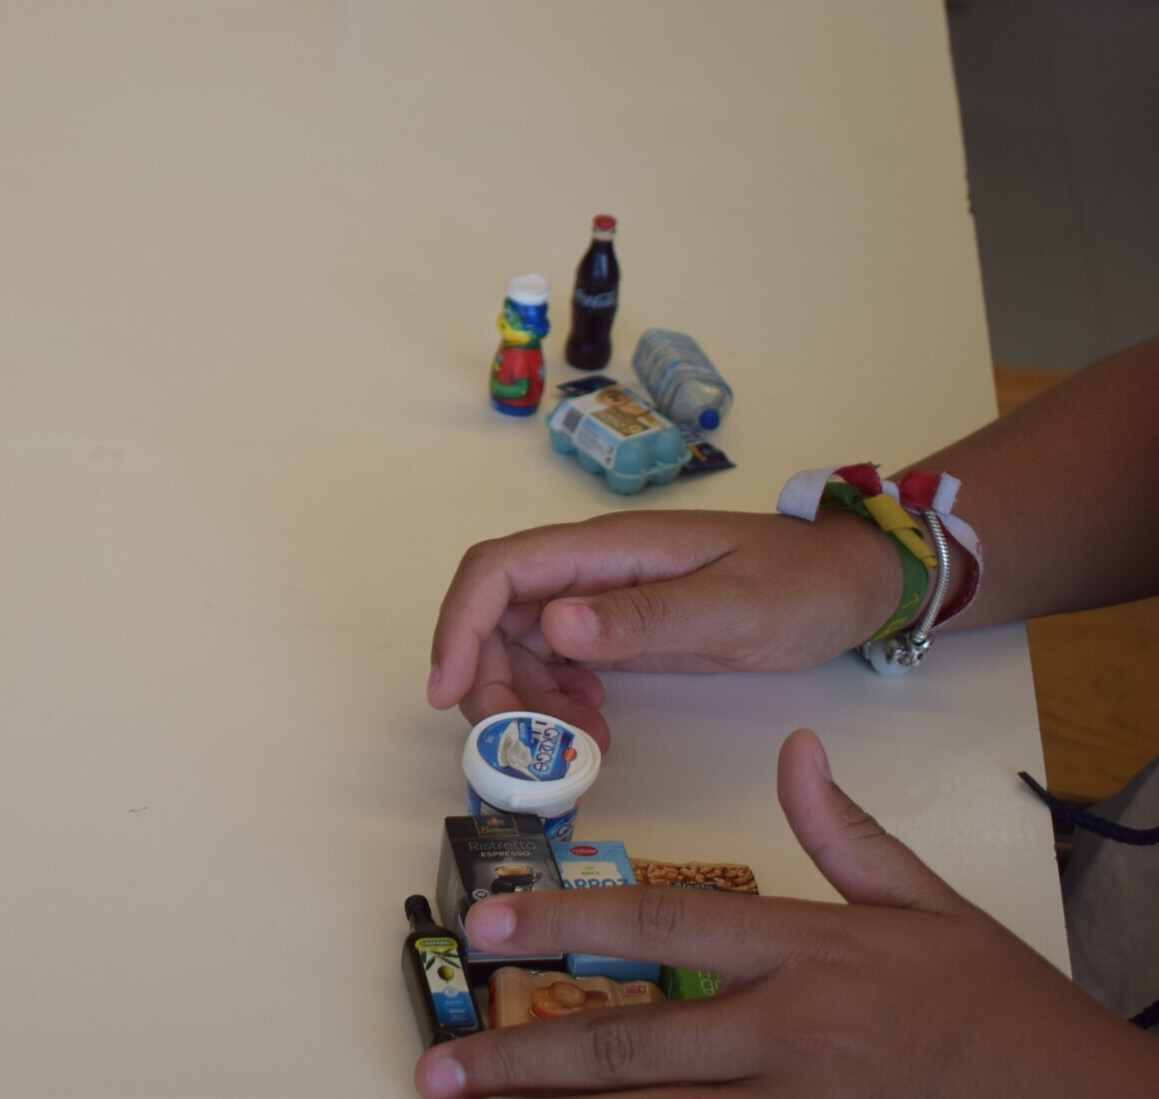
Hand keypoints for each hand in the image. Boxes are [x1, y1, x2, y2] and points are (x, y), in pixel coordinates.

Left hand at [414, 731, 1158, 1095]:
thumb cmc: (1003, 1012)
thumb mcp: (929, 905)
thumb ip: (845, 833)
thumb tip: (796, 750)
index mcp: (803, 951)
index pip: (656, 925)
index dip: (561, 926)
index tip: (485, 928)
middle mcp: (785, 1032)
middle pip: (630, 1041)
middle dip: (524, 1055)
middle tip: (443, 1060)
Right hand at [426, 509, 906, 750]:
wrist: (852, 581)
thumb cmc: (801, 584)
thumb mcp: (731, 607)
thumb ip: (644, 618)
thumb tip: (553, 625)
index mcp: (607, 549)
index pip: (497, 572)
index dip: (458, 627)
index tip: (447, 694)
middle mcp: (590, 569)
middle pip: (496, 616)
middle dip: (491, 684)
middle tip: (525, 751)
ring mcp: (601, 599)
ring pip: (520, 646)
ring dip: (526, 704)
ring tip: (577, 751)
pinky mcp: (617, 630)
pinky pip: (556, 664)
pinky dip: (558, 706)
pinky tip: (596, 732)